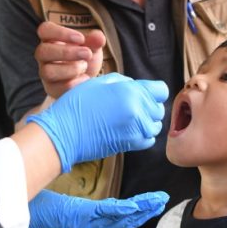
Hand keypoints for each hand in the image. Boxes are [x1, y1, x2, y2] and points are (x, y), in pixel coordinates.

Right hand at [28, 73, 167, 171]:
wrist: (65, 133)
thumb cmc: (77, 105)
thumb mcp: (99, 82)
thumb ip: (123, 82)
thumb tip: (135, 86)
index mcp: (131, 92)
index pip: (161, 91)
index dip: (153, 91)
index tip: (142, 93)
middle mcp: (138, 111)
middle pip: (159, 109)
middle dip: (148, 106)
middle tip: (130, 106)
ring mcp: (136, 130)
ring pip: (155, 125)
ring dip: (146, 122)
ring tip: (128, 119)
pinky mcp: (131, 145)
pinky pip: (148, 139)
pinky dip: (143, 135)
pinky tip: (128, 130)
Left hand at [28, 190, 168, 227]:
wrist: (21, 210)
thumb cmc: (39, 205)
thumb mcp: (65, 202)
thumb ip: (79, 201)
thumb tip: (87, 190)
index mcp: (88, 224)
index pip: (118, 220)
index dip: (137, 213)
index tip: (152, 204)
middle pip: (124, 222)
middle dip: (145, 212)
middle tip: (162, 202)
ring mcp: (86, 224)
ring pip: (119, 218)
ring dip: (140, 210)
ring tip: (156, 202)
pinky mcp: (79, 217)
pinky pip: (105, 213)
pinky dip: (122, 209)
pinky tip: (135, 204)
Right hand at [35, 21, 105, 98]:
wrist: (87, 79)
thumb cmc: (85, 58)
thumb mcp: (92, 47)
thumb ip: (95, 40)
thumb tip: (99, 37)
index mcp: (51, 39)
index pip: (44, 30)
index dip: (60, 33)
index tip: (81, 39)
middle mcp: (44, 56)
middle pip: (42, 51)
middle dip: (67, 52)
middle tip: (87, 54)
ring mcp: (45, 73)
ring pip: (47, 71)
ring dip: (70, 69)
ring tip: (84, 66)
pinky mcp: (52, 88)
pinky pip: (57, 87)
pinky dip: (74, 83)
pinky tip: (85, 79)